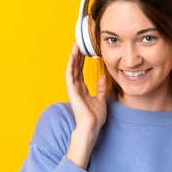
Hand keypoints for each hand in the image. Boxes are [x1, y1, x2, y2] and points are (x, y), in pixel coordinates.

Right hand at [65, 43, 106, 167]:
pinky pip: (70, 75)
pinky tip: (73, 56)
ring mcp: (73, 89)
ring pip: (71, 69)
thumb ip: (100, 88)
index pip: (80, 71)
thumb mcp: (101, 100)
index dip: (81, 61)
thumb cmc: (95, 118)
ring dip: (73, 57)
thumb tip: (102, 77)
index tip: (84, 51)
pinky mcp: (72, 91)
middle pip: (75, 68)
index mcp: (82, 90)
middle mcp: (76, 88)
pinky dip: (71, 65)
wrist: (91, 127)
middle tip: (78, 44)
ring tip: (75, 46)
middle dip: (77, 56)